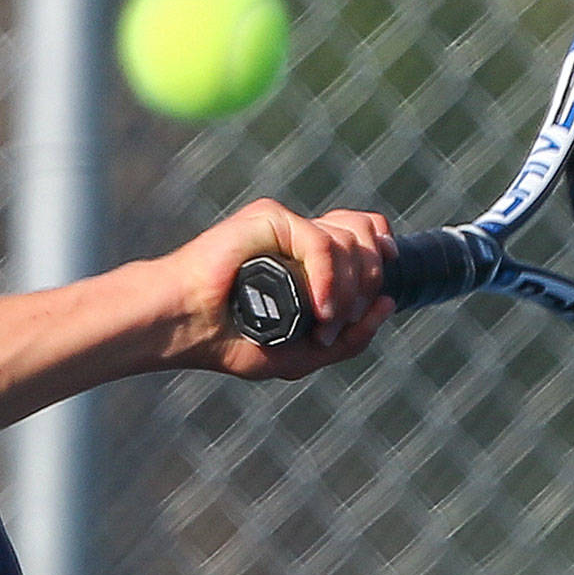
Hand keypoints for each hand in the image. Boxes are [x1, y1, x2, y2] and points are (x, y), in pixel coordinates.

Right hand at [157, 198, 395, 378]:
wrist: (185, 329)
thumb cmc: (232, 342)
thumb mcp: (303, 354)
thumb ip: (349, 338)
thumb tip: (389, 305)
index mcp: (306, 256)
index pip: (363, 232)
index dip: (381, 252)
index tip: (382, 288)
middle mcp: (299, 234)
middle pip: (365, 234)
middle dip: (368, 282)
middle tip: (338, 322)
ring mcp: (285, 226)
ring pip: (349, 241)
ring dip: (348, 289)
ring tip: (323, 322)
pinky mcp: (270, 220)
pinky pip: (321, 243)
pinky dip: (329, 279)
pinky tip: (318, 307)